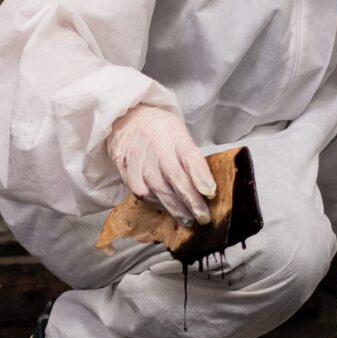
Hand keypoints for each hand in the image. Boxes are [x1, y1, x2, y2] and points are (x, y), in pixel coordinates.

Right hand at [108, 104, 215, 224]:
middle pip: (176, 177)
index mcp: (175, 135)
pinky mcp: (127, 169)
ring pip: (158, 189)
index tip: (210, 192)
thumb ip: (190, 155)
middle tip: (203, 217)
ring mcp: (140, 159)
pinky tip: (164, 209)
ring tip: (188, 221)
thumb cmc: (159, 128)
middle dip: (191, 200)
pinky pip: (141, 192)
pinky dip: (154, 203)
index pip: (190, 156)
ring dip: (175, 208)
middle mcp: (157, 147)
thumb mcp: (179, 132)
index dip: (201, 176)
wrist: (126, 117)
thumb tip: (205, 185)